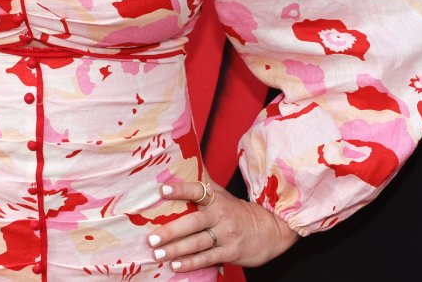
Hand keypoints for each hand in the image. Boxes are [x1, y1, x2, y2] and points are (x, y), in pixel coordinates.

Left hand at [146, 179, 298, 272]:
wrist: (269, 230)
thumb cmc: (236, 210)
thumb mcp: (221, 193)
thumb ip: (202, 182)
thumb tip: (186, 156)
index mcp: (216, 198)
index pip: (197, 191)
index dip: (180, 189)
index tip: (162, 190)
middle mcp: (220, 216)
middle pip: (193, 223)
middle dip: (171, 231)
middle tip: (151, 238)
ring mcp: (226, 235)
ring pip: (198, 243)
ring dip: (176, 250)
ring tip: (157, 253)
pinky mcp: (230, 252)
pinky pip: (208, 258)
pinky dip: (191, 263)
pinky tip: (175, 265)